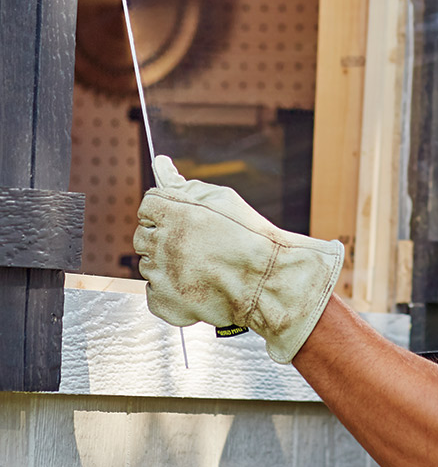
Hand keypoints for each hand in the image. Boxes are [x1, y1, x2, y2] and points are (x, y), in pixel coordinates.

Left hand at [133, 155, 344, 362]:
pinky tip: (195, 286)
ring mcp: (161, 275)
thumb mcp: (222, 199)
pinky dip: (170, 291)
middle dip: (163, 237)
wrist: (267, 282)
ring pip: (149, 265)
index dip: (166, 211)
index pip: (148, 205)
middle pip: (142, 235)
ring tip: (202, 267)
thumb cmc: (250, 238)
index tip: (183, 220)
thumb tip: (161, 164)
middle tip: (195, 245)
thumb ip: (185, 184)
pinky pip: (153, 292)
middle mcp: (162, 243)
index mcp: (175, 213)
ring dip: (168, 264)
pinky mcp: (164, 303)